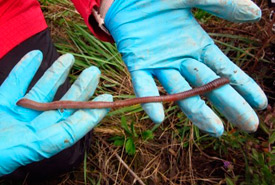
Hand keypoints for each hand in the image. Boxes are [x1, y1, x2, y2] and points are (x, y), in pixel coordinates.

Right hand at [0, 50, 111, 175]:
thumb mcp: (16, 151)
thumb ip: (48, 141)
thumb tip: (75, 128)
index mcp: (37, 144)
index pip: (71, 128)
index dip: (90, 114)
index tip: (107, 100)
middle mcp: (31, 129)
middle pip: (61, 107)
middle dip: (79, 90)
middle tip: (94, 73)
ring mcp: (15, 115)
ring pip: (41, 92)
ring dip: (56, 74)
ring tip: (71, 58)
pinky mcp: (0, 103)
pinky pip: (14, 84)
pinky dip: (24, 69)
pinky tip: (36, 56)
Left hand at [104, 0, 267, 135]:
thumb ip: (221, 4)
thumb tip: (256, 14)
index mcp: (197, 46)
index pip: (225, 70)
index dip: (244, 86)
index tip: (261, 104)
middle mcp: (181, 60)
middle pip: (208, 87)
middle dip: (230, 105)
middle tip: (249, 126)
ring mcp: (160, 64)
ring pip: (180, 92)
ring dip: (197, 111)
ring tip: (216, 129)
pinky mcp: (137, 63)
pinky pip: (144, 85)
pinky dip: (150, 100)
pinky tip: (157, 117)